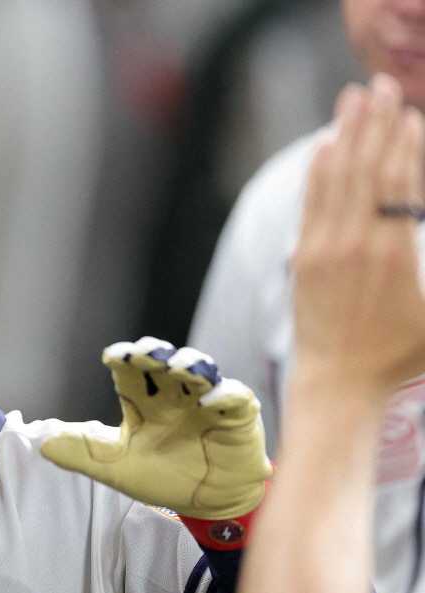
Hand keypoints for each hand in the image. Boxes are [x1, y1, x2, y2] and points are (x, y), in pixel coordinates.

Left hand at [40, 337, 272, 519]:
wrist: (205, 505)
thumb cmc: (163, 478)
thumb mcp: (116, 469)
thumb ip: (82, 455)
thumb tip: (42, 445)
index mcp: (145, 401)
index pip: (133, 370)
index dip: (124, 358)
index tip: (111, 355)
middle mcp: (175, 394)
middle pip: (164, 362)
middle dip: (155, 352)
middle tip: (142, 352)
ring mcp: (208, 401)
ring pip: (201, 370)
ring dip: (190, 364)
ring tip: (177, 367)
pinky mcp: (238, 416)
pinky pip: (234, 397)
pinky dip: (223, 395)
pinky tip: (208, 402)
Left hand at [293, 73, 424, 396]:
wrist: (338, 383)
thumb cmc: (400, 355)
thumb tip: (424, 220)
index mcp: (396, 254)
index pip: (401, 184)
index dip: (404, 145)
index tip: (409, 114)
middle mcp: (356, 245)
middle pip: (367, 171)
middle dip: (374, 125)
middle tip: (380, 86)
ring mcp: (324, 251)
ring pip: (336, 182)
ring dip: (345, 136)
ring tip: (350, 99)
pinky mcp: (303, 260)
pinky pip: (310, 206)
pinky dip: (316, 174)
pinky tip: (322, 148)